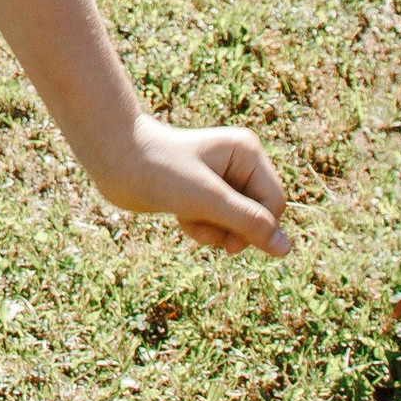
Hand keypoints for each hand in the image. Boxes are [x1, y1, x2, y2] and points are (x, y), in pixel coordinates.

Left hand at [92, 112, 288, 256]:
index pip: (274, 204)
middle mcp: (240, 163)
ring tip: (187, 217)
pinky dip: (201, 228)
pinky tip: (180, 216)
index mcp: (248, 152)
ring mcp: (222, 179)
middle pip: (258, 216)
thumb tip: (286, 249)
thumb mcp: (207, 200)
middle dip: (230, 229)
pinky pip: (219, 225)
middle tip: (202, 223)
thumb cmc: (159, 171)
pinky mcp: (205, 194)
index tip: (228, 239)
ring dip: (213, 231)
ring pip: (237, 225)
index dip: (256, 227)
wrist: (113, 160)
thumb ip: (248, 223)